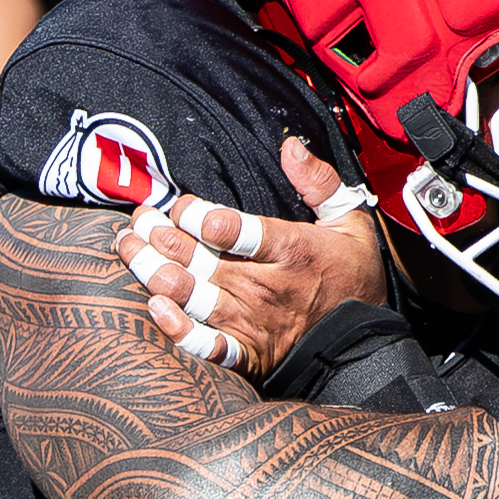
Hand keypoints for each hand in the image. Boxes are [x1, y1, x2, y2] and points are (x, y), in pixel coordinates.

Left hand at [115, 136, 384, 376]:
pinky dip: (179, 330)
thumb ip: (320, 181)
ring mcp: (253, 322)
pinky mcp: (247, 353)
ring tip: (130, 248)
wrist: (367, 342)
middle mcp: (266, 286)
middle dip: (158, 235)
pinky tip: (157, 308)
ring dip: (152, 270)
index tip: (178, 205)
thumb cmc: (353, 278)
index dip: (193, 214)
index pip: (229, 228)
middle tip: (139, 221)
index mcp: (292, 249)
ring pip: (190, 294)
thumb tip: (289, 146)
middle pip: (198, 258)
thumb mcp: (350, 222)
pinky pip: (207, 346)